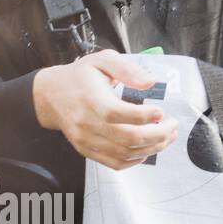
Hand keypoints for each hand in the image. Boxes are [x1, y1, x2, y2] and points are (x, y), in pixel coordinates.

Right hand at [32, 49, 178, 169]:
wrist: (50, 96)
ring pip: (125, 154)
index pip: (118, 113)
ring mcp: (85, 139)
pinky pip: (115, 163)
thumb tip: (150, 82)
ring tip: (166, 137)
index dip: (143, 116)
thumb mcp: (101, 61)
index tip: (160, 111)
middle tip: (172, 126)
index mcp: (90, 99)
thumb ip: (126, 68)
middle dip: (158, 135)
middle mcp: (86, 122)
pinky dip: (136, 159)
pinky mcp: (86, 150)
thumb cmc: (79, 77)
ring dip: (152, 148)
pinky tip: (147, 148)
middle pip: (127, 138)